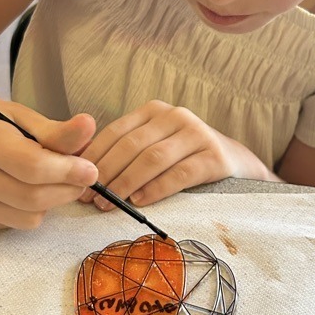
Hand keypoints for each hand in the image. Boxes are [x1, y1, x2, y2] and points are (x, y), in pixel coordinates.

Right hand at [0, 98, 98, 229]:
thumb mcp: (27, 118)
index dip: (67, 171)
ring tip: (51, 181)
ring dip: (52, 202)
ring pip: (29, 218)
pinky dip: (32, 210)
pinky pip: (17, 224)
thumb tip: (89, 126)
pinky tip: (26, 189)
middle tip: (81, 177)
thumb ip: (58, 131)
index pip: (32, 166)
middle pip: (33, 197)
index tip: (91, 170)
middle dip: (67, 190)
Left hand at [79, 100, 270, 208]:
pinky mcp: (214, 156)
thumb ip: (126, 151)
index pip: (116, 131)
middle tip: (91, 197)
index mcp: (154, 111)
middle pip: (132, 145)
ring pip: (153, 158)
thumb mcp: (156, 145)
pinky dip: (156, 189)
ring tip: (110, 202)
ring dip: (126, 182)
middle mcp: (176, 116)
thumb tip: (81, 168)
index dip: (95, 156)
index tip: (78, 181)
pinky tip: (140, 202)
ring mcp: (197, 134)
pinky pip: (179, 173)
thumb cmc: (184, 159)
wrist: (235, 163)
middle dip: (107, 173)